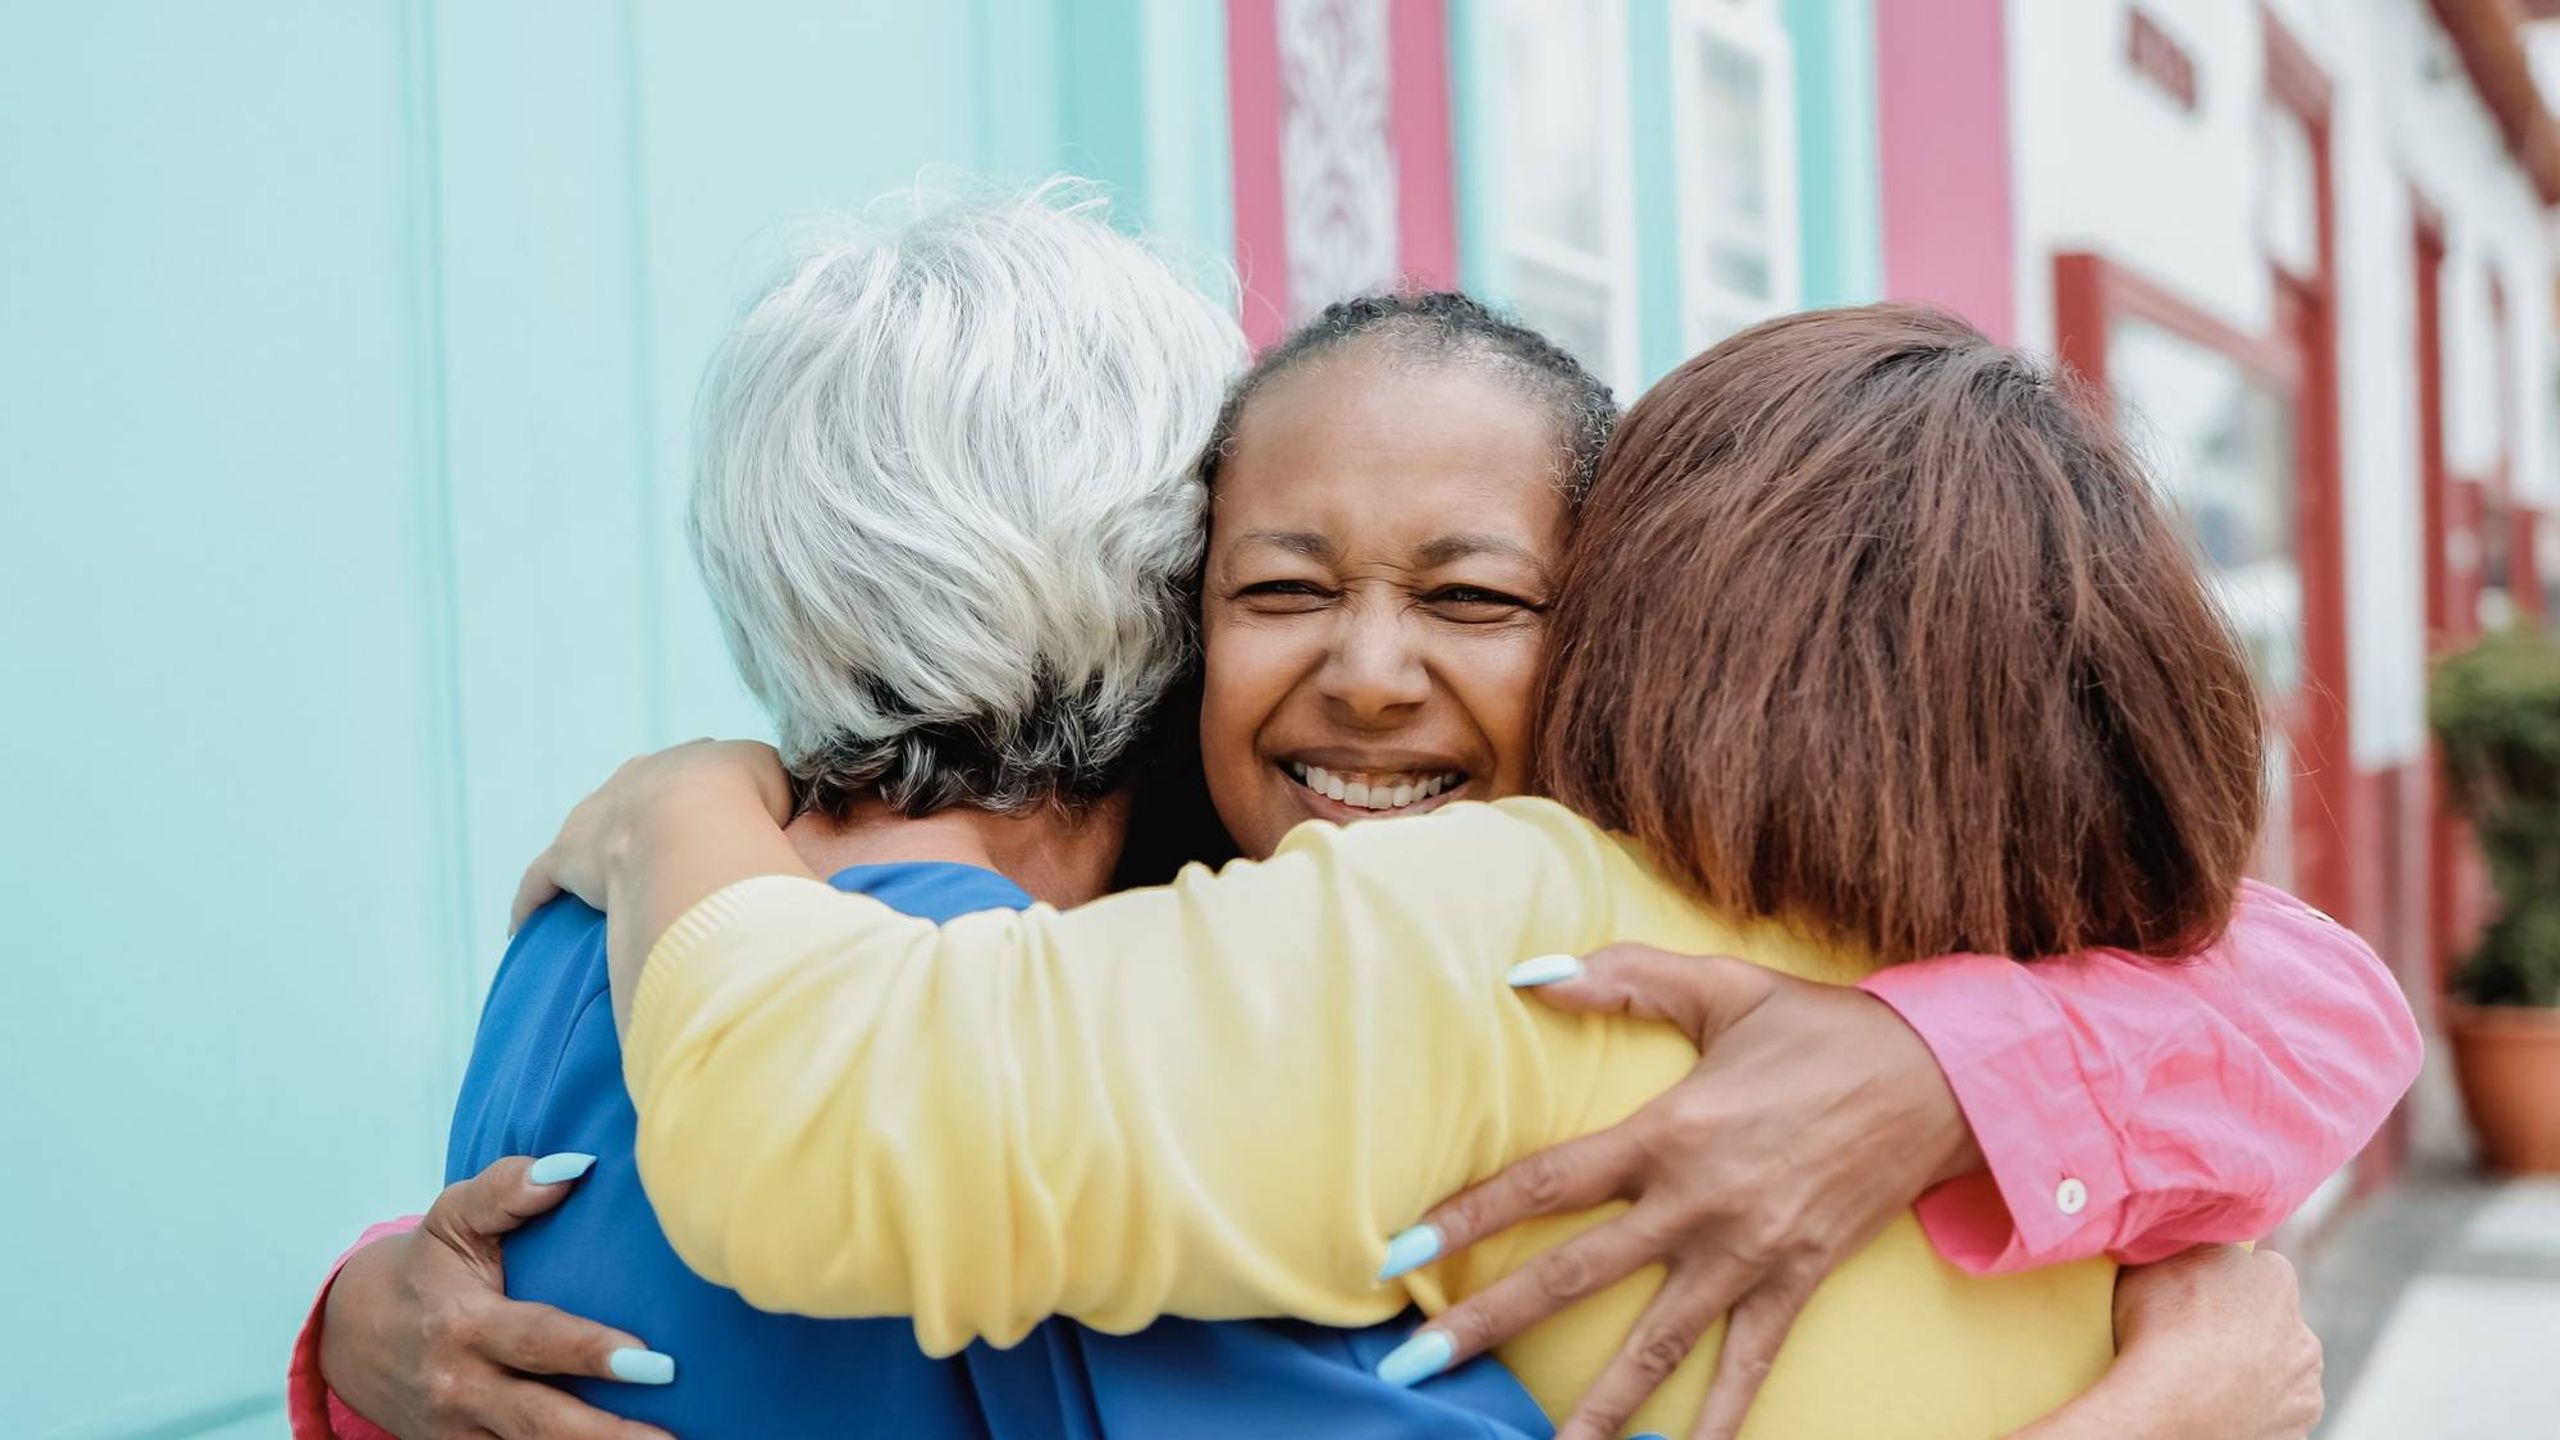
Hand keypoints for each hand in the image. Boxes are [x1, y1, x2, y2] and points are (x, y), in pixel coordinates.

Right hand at [319, 1157, 674, 1439]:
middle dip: (605, 1434)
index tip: (654, 1362)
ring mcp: (459, 1429)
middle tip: (671, 1435)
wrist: (350, 1335)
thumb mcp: (454, 1217)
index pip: (536, 1341)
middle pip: (539, 1421)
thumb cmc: (424, 1267)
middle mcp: (460, 1386)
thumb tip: (573, 1167)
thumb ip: (507, 1190)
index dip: (591, 1353)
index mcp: (463, 1325)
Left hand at [510, 739, 792, 930]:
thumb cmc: (751, 810)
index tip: (724, 820)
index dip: (712, 798)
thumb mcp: (790, 792)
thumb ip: (793, 804)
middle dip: (647, 817)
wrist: (696, 820)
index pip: (700, 772)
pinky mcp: (566, 857)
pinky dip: (533, 900)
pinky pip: (541, 880)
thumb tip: (810, 828)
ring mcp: (597, 815)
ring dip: (595, 855)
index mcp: (694, 762)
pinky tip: (528, 924)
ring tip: (606, 886)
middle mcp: (639, 777)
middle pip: (638, 793)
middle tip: (665, 851)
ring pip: (589, 832)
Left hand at [1383, 943, 1978, 1439]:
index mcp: (1667, 1132)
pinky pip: (1748, 1364)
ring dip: (1595, 1407)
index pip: (1544, 1183)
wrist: (1943, 1079)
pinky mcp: (1796, 1283)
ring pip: (1653, 1344)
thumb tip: (1526, 972)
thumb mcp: (1723, 987)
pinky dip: (1718, 1419)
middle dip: (1486, 1325)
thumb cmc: (1822, 1028)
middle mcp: (1697, 1205)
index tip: (1398, 1252)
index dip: (1467, 1217)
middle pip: (1572, 1276)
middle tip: (1413, 1368)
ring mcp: (1748, 1254)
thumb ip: (1624, 976)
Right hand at [2108, 1247, 2322, 1439]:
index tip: (2196, 1295)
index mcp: (2276, 1279)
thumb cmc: (2158, 1328)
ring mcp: (2304, 1391)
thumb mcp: (2157, 1260)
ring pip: (2282, 1374)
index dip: (2224, 1281)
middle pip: (2275, 1324)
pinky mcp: (2296, 1435)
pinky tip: (2219, 1411)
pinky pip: (2276, 1419)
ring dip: (2257, 1374)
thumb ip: (2187, 1246)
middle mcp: (2305, 1334)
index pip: (2257, 1268)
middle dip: (2248, 1329)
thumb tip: (2186, 1237)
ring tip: (2208, 1382)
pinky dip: (2254, 1415)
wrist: (2168, 1408)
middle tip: (2199, 1342)